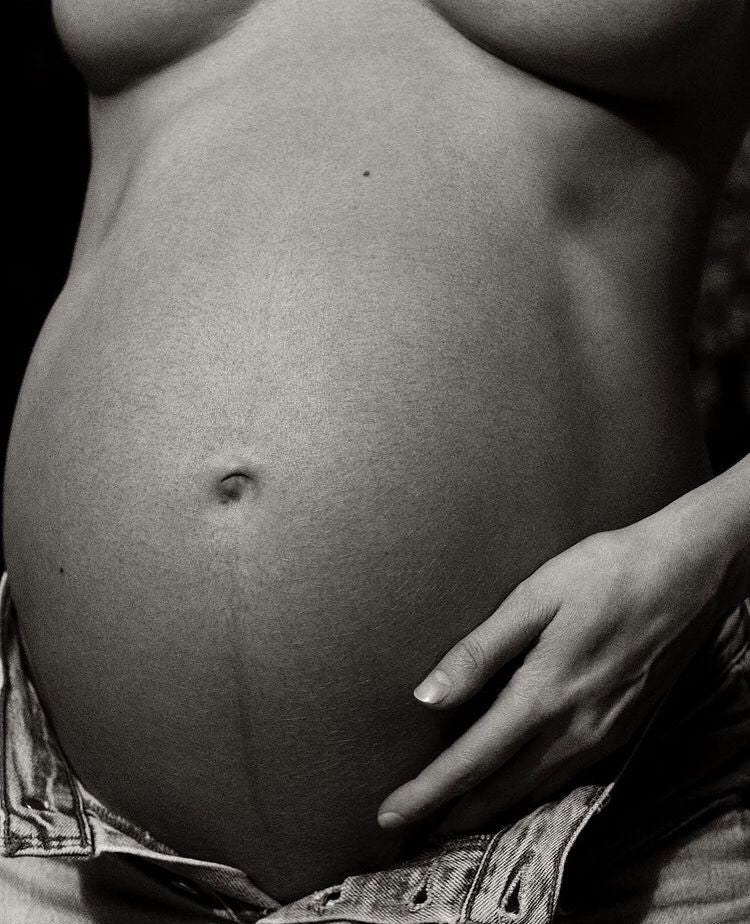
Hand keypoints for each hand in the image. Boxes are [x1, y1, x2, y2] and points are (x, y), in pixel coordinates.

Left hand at [377, 513, 734, 832]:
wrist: (688, 573)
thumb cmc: (604, 573)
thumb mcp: (534, 598)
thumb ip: (480, 651)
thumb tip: (428, 697)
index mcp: (543, 695)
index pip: (472, 760)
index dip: (428, 792)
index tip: (390, 815)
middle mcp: (574, 729)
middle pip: (502, 790)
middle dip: (453, 814)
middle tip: (411, 827)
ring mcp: (604, 735)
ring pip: (536, 791)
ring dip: (491, 809)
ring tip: (453, 818)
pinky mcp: (623, 730)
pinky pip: (566, 779)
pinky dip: (531, 793)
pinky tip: (517, 788)